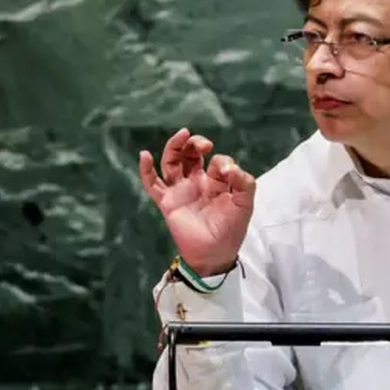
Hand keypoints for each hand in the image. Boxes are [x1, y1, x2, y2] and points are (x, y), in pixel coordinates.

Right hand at [139, 128, 255, 276]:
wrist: (216, 254)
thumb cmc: (231, 229)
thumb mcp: (244, 204)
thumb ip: (244, 183)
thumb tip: (230, 167)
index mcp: (215, 181)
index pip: (217, 161)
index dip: (223, 162)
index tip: (229, 173)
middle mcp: (196, 182)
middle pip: (190, 154)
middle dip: (196, 143)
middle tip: (204, 144)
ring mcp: (180, 191)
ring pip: (172, 162)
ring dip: (175, 146)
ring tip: (182, 135)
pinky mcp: (167, 202)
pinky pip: (152, 184)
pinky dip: (146, 170)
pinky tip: (144, 155)